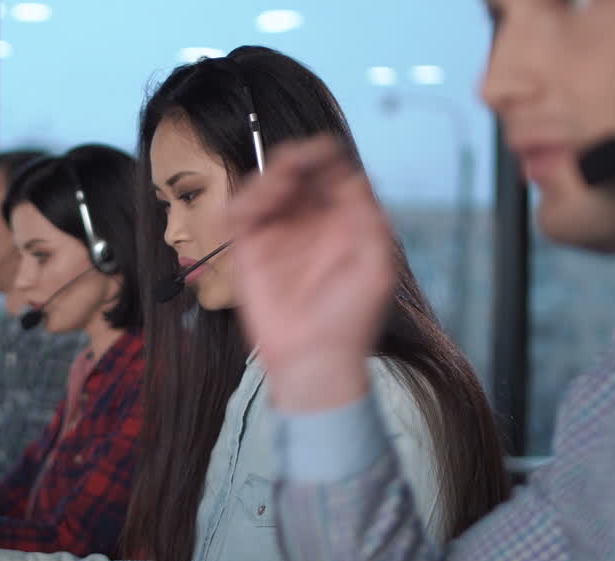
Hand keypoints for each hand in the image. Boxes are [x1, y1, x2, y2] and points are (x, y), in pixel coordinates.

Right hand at [229, 136, 396, 410]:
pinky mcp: (248, 251)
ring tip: (272, 194)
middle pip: (294, 172)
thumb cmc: (350, 315)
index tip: (320, 150)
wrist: (314, 355)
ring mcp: (277, 235)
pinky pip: (239, 214)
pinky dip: (240, 203)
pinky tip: (250, 210)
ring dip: (265, 180)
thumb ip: (366, 212)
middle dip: (291, 162)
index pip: (330, 173)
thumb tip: (349, 171)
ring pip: (264, 187)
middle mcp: (307, 222)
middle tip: (290, 166)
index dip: (323, 155)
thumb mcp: (376, 260)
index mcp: (341, 220)